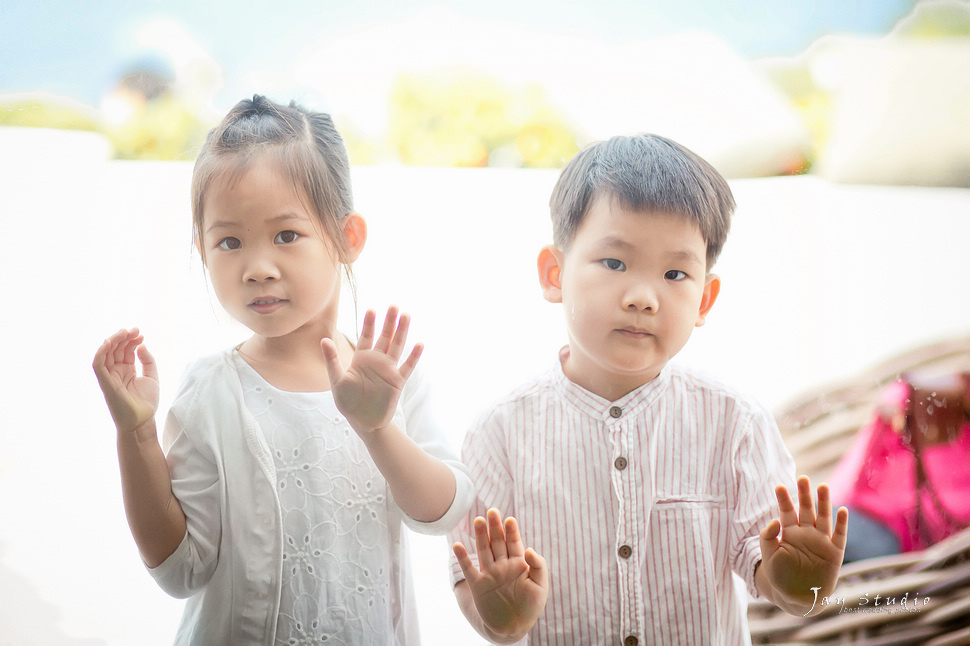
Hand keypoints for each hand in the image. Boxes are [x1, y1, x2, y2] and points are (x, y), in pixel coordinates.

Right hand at [93, 328, 158, 433]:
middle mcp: (116, 372)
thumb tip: (141, 345)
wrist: (142, 421)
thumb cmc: (147, 402)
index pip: (126, 350)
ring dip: (113, 340)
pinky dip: (101, 353)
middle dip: (124, 337)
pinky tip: (109, 343)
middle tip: (135, 330)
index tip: (141, 334)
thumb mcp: (152, 377)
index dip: (132, 340)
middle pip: (116, 349)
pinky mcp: (105, 383)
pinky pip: (98, 365)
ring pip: (106, 353)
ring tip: (125, 332)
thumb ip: (148, 361)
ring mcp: (110, 377)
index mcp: (127, 370)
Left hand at [321, 307, 421, 434]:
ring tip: (406, 316)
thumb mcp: (337, 380)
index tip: (371, 310)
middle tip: (394, 306)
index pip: (366, 336)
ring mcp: (388, 370)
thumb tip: (324, 340)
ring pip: (397, 346)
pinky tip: (419, 344)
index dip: (369, 324)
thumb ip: (332, 360)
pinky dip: (413, 356)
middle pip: (385, 337)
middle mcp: (376, 361)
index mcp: (361, 359)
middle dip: (389, 322)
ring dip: (402, 332)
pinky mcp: (397, 381)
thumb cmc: (347, 401)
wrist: (363, 421)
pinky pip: (407, 366)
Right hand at [453, 508, 547, 639]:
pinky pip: (468, 568)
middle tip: (493, 511)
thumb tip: (528, 548)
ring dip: (480, 536)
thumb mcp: (541, 586)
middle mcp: (502, 565)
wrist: (514, 628)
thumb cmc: (530, 606)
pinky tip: (458, 545)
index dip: (511, 530)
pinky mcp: (478, 585)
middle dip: (495, 527)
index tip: (510, 519)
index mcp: (518, 563)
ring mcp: (489, 573)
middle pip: (497, 541)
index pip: (514, 542)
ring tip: (478, 520)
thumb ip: (538, 566)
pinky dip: (463, 557)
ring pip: (484, 550)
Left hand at [760, 476, 848, 613]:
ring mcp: (821, 541)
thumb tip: (774, 520)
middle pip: (806, 509)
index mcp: (789, 532)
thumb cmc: (780, 576)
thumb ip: (767, 537)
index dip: (784, 499)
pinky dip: (841, 524)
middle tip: (803, 478)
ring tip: (823, 487)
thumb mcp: (769, 556)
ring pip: (823, 517)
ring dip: (823, 503)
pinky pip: (839, 535)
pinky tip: (842, 511)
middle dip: (804, 495)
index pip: (786, 511)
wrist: (797, 597)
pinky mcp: (834, 552)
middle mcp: (806, 533)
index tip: (779, 486)